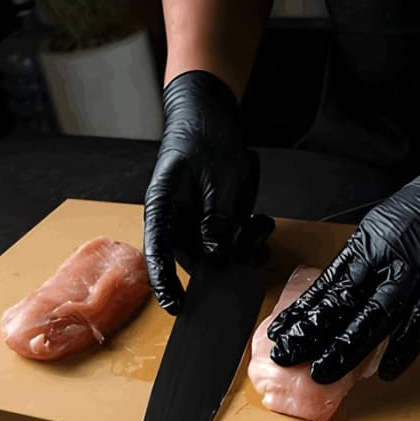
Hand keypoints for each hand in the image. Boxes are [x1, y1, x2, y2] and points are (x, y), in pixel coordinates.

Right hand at [144, 70, 268, 313]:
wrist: (212, 114)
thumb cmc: (203, 138)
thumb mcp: (216, 177)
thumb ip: (216, 216)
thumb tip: (216, 250)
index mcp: (163, 210)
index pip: (157, 252)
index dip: (164, 282)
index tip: (175, 306)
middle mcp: (179, 221)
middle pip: (196, 258)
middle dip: (223, 265)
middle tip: (247, 257)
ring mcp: (201, 221)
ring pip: (220, 252)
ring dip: (243, 249)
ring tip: (259, 228)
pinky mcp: (222, 218)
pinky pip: (235, 240)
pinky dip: (252, 237)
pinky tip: (262, 222)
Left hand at [267, 106, 419, 382]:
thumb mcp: (402, 218)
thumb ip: (381, 253)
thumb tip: (362, 287)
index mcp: (373, 236)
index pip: (330, 280)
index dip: (304, 309)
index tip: (282, 330)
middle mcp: (389, 252)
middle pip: (342, 300)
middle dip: (312, 333)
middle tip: (286, 356)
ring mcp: (419, 268)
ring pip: (374, 315)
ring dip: (346, 347)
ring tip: (323, 372)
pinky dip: (403, 348)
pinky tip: (387, 372)